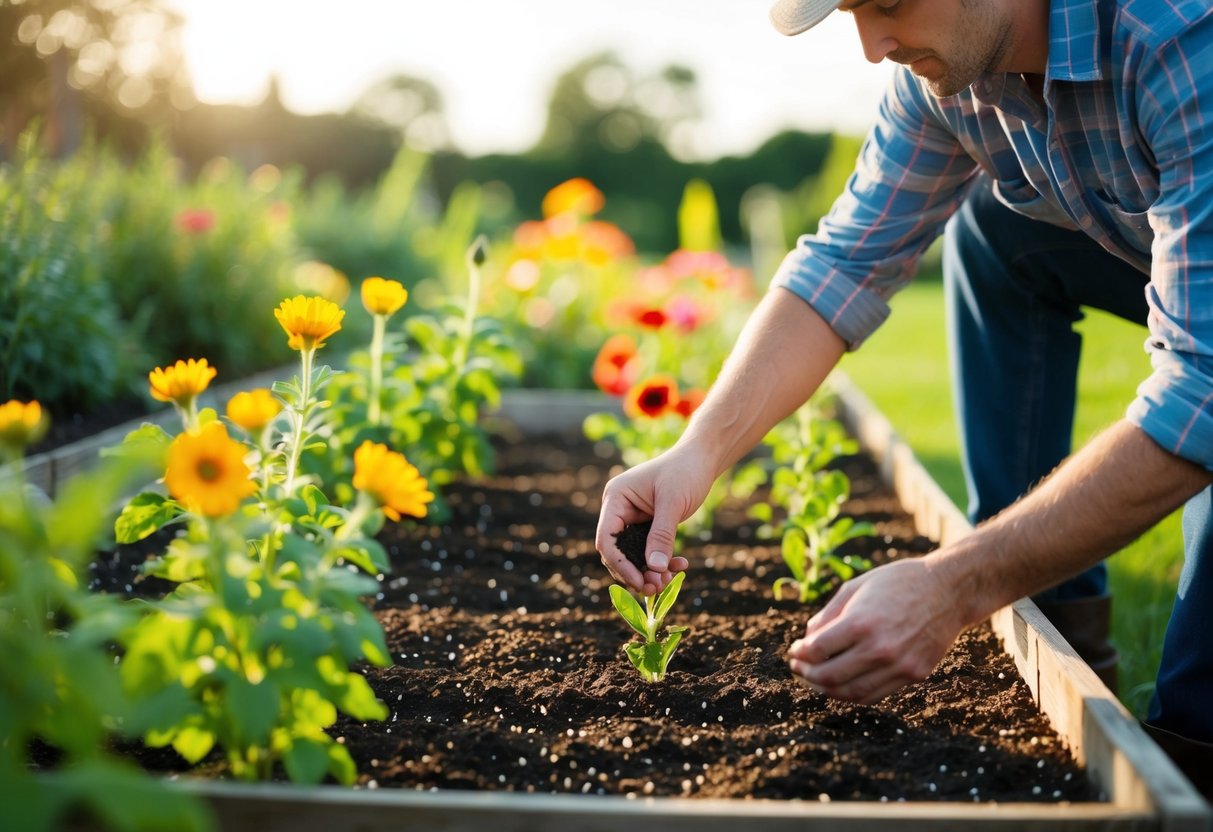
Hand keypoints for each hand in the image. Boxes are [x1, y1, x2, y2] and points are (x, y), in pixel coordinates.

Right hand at [595, 448, 711, 594]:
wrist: (702, 459)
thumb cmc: (685, 471)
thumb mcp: (673, 503)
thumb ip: (661, 535)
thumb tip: (654, 568)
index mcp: (616, 498)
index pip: (606, 538)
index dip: (619, 564)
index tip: (638, 582)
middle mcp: (619, 509)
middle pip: (618, 551)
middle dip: (636, 572)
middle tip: (656, 588)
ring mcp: (633, 518)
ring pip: (634, 554)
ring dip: (650, 571)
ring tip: (668, 581)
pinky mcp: (647, 525)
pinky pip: (649, 550)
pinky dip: (662, 561)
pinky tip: (680, 565)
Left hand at [786, 557, 967, 703]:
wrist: (948, 590)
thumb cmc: (898, 582)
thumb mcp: (856, 586)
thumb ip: (828, 614)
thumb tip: (808, 639)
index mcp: (861, 622)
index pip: (817, 650)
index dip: (800, 653)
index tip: (794, 650)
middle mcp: (879, 648)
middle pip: (829, 675)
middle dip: (807, 675)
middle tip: (798, 668)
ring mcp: (898, 665)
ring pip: (851, 692)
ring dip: (827, 690)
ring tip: (815, 681)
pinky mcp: (914, 675)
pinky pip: (875, 694)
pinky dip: (853, 694)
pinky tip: (841, 685)